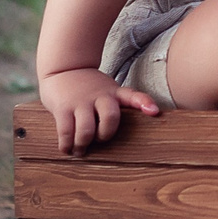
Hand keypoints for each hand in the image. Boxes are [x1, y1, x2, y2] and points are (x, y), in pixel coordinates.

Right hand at [39, 66, 160, 153]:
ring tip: (80, 150)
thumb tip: (134, 127)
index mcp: (114, 93)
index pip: (133, 96)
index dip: (144, 102)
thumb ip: (118, 105)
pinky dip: (67, 145)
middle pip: (110, 117)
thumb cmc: (89, 87)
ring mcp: (80, 102)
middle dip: (105, 135)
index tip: (154, 111)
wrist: (63, 68)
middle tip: (98, 140)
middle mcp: (99, 96)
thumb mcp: (108, 90)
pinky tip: (67, 148)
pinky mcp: (63, 108)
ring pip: (87, 130)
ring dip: (83, 145)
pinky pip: (66, 132)